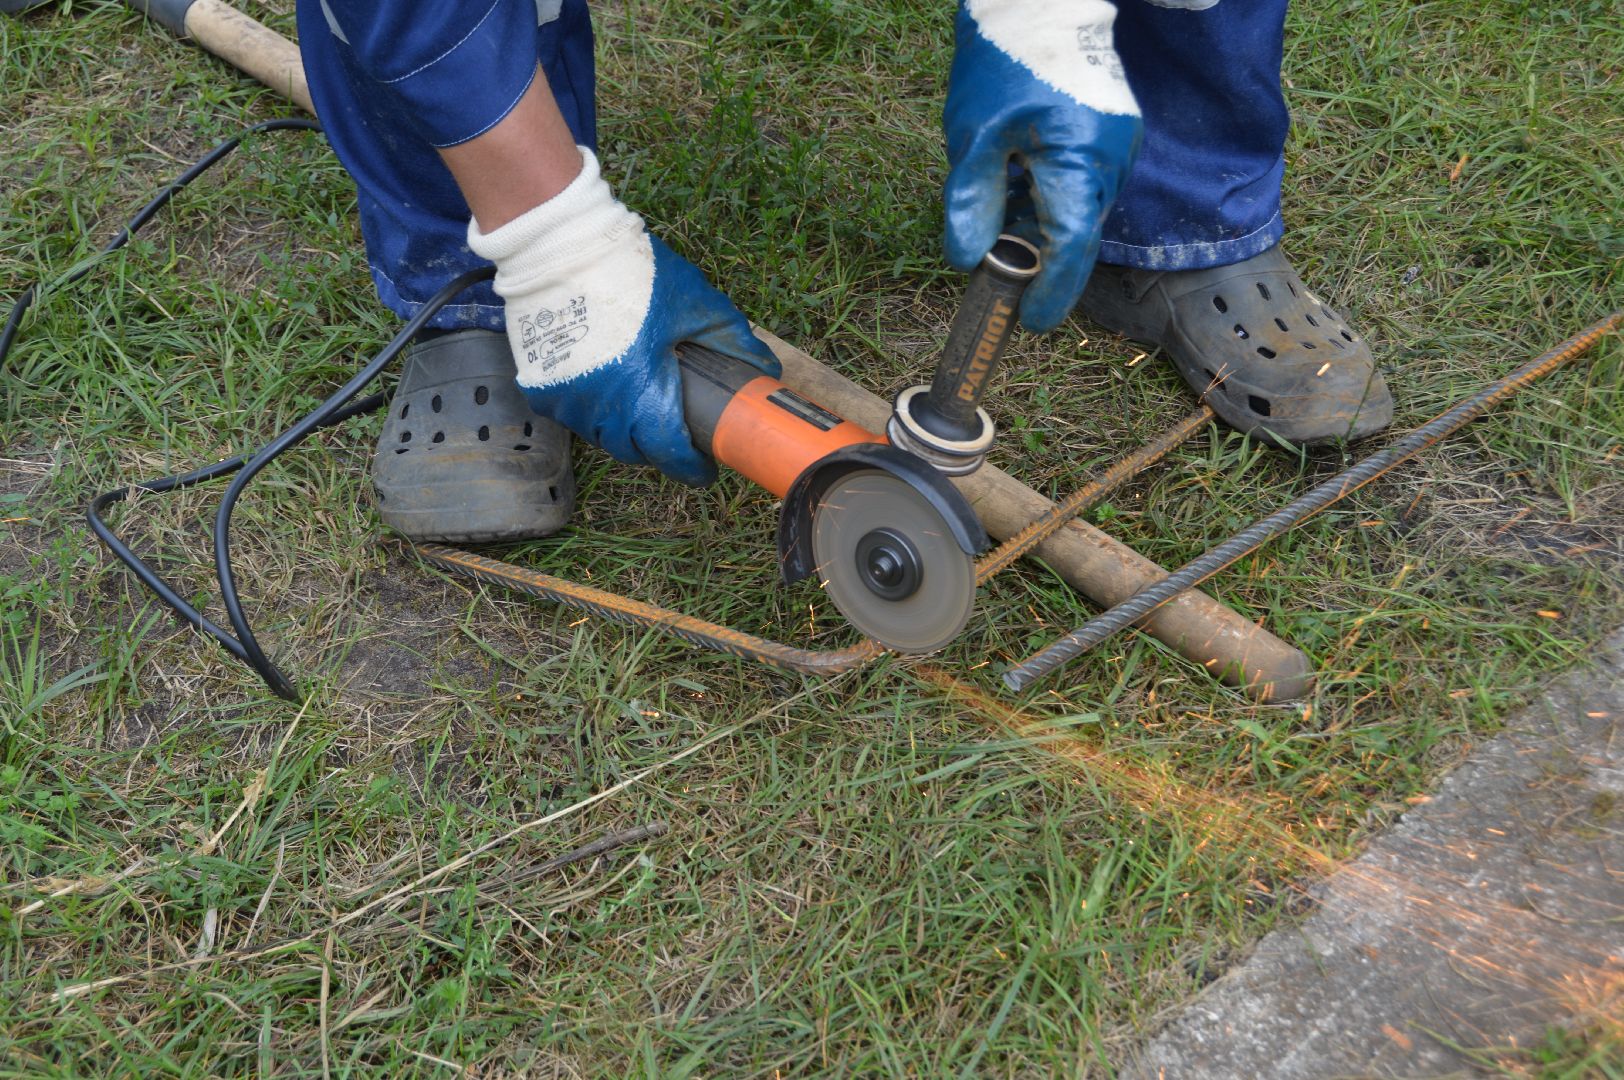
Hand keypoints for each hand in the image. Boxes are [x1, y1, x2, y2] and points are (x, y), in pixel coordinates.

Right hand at [468, 148, 779, 486]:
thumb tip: (764, 370)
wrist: (560, 244)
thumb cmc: (632, 273)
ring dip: (626, 432)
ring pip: (603, 437)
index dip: (692, 468)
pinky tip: (609, 389)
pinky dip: (595, 412)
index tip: (706, 468)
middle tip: (678, 432)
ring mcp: (567, 401)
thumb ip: (732, 341)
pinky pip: (574, 415)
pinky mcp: (542, 387)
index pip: (670, 455)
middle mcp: (601, 409)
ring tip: (645, 408)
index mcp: (643, 395)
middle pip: (635, 452)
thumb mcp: (695, 304)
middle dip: (660, 449)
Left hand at [943, 0, 1143, 332]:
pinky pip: (1088, 188)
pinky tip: (1022, 196)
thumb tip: (968, 261)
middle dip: (1047, 272)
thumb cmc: (1004, 63)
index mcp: (1076, 157)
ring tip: (1003, 233)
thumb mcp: (974, 138)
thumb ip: (973, 202)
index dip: (1050, 291)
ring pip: (1084, 214)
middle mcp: (1112, 158)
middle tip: (1010, 298)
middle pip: (1081, 236)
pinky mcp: (1118, 138)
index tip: (1029, 322)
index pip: (1070, 245)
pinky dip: (1057, 205)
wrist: (1043, 5)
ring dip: (1048, 235)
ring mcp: (1121, 148)